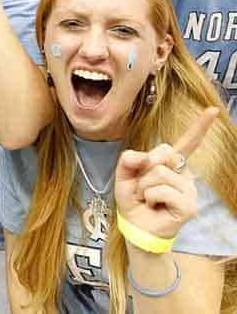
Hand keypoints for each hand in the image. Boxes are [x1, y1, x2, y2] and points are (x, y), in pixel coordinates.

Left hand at [115, 107, 218, 238]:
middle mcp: (184, 174)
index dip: (199, 127)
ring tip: (147, 199)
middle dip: (144, 168)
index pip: (186, 143)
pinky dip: (149, 197)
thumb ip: (129, 160)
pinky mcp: (189, 204)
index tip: (212, 110)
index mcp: (170, 165)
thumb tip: (143, 156)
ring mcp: (189, 189)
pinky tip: (154, 206)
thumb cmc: (133, 202)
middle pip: (163, 153)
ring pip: (158, 173)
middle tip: (143, 187)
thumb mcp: (124, 176)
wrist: (135, 228)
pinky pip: (161, 190)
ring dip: (143, 187)